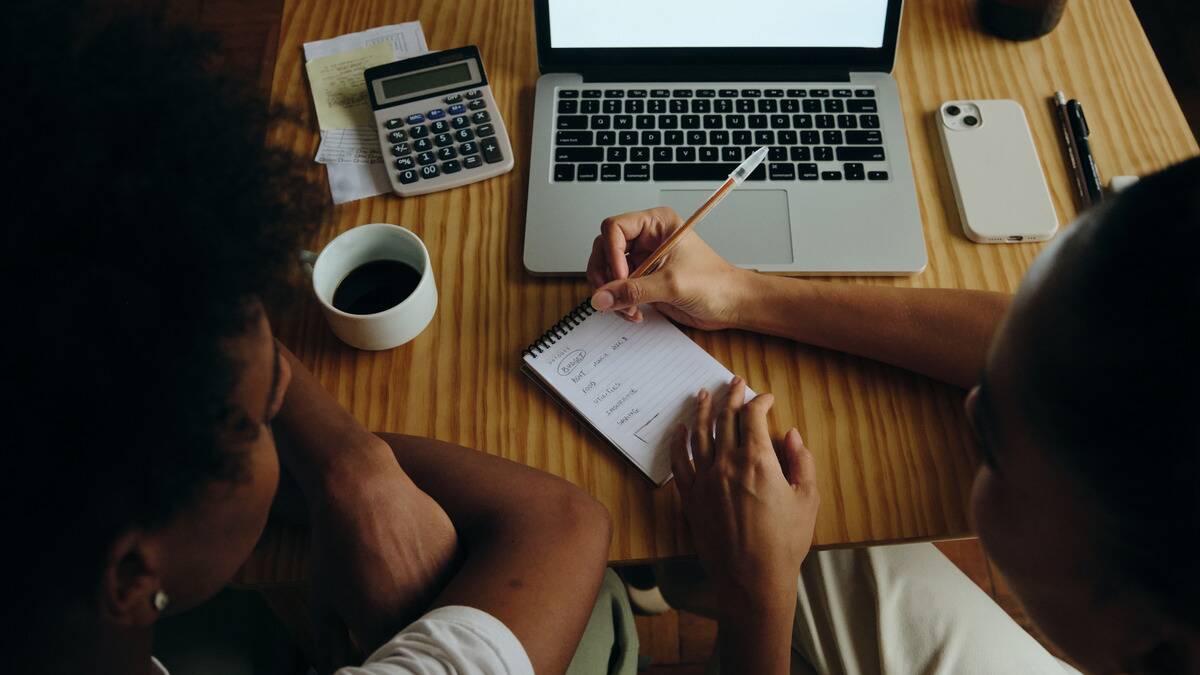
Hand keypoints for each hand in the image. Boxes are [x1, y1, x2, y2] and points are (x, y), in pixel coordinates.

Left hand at [308, 445, 458, 670]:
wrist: (362, 488)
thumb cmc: (335, 546)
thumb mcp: (323, 604)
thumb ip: (331, 648)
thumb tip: (336, 669)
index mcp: (386, 629)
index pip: (394, 664)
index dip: (383, 658)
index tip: (373, 649)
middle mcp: (422, 610)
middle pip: (420, 640)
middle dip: (404, 636)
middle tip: (384, 612)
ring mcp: (445, 581)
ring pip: (441, 610)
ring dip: (426, 608)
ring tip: (399, 582)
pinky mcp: (458, 555)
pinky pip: (454, 580)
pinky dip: (439, 580)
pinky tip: (415, 560)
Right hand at [586, 206, 750, 329]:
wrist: (731, 304)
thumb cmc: (715, 284)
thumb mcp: (672, 284)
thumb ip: (634, 290)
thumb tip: (601, 297)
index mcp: (656, 224)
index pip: (614, 228)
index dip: (611, 253)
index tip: (621, 277)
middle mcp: (646, 238)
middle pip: (604, 249)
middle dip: (606, 276)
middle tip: (615, 296)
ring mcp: (642, 259)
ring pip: (606, 271)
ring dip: (611, 293)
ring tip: (628, 309)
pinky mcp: (642, 279)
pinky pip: (616, 289)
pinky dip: (618, 303)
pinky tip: (634, 312)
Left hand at [670, 378, 818, 612]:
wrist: (752, 578)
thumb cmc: (785, 542)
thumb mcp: (807, 499)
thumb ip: (801, 461)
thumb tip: (792, 435)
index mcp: (758, 461)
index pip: (754, 417)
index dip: (760, 402)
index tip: (767, 398)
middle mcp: (727, 464)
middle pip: (726, 420)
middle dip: (732, 397)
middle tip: (735, 383)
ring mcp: (705, 480)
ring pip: (700, 435)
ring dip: (703, 411)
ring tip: (704, 394)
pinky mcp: (691, 497)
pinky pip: (680, 462)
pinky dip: (679, 442)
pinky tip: (680, 429)